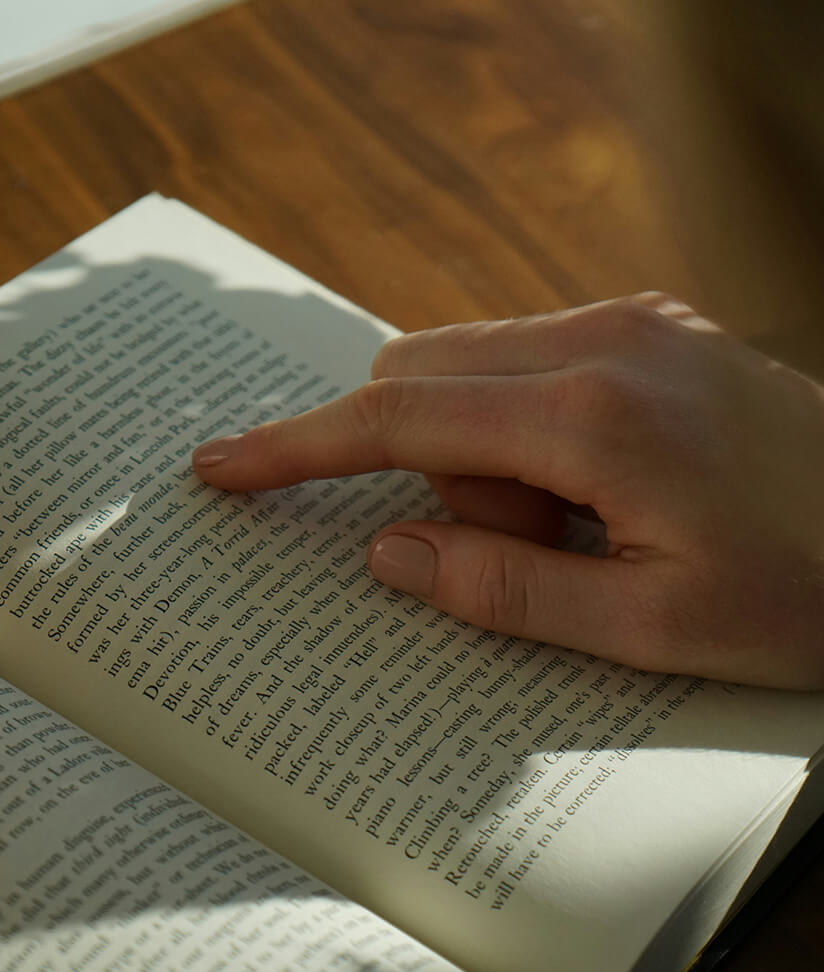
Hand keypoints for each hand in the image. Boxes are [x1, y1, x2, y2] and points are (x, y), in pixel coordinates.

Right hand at [193, 293, 823, 688]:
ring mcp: (628, 323)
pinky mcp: (645, 328)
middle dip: (428, 469)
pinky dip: (516, 427)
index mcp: (593, 417)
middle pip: (421, 380)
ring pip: (468, 369)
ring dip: (479, 453)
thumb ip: (503, 589)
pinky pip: (523, 364)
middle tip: (527, 543)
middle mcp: (602, 341)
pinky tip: (594, 484)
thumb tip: (390, 551)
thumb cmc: (811, 588)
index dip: (296, 447)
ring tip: (583, 522)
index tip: (223, 466)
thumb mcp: (651, 630)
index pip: (395, 418)